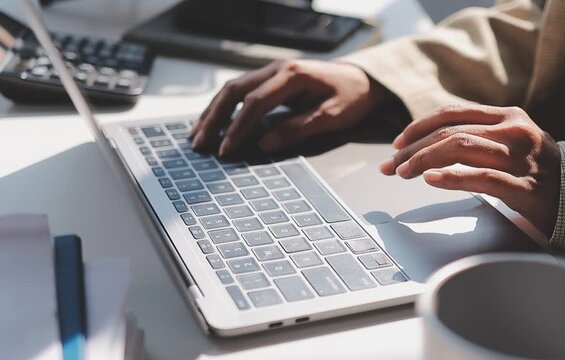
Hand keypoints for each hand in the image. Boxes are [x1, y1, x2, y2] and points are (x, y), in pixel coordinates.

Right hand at [191, 59, 387, 154]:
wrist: (363, 79)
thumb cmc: (351, 97)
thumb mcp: (331, 116)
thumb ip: (298, 128)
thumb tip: (264, 144)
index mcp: (292, 76)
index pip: (255, 103)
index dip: (238, 129)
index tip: (226, 150)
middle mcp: (276, 69)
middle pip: (234, 92)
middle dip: (214, 120)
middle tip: (200, 144)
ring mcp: (271, 72)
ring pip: (232, 89)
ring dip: (213, 113)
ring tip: (197, 136)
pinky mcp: (270, 79)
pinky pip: (240, 91)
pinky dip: (223, 108)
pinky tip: (212, 122)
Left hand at [380, 105, 560, 235]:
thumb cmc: (534, 171)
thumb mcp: (510, 142)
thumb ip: (477, 136)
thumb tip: (427, 143)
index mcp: (507, 117)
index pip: (452, 113)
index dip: (419, 126)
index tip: (397, 143)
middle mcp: (513, 132)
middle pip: (450, 132)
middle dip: (413, 149)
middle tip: (390, 165)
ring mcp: (520, 159)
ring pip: (461, 149)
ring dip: (424, 161)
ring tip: (403, 173)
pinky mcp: (525, 187)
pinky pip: (482, 178)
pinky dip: (452, 178)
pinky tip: (431, 180)